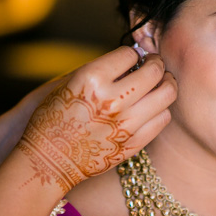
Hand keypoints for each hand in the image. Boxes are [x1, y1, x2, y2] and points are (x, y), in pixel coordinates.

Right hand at [16, 45, 175, 192]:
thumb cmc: (54, 119)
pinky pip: (163, 118)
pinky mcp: (134, 144)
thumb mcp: (68, 84)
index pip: (130, 54)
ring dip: (165, 84)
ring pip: (167, 94)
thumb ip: (101, 69)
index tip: (131, 58)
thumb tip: (132, 57)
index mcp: (92, 79)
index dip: (132, 54)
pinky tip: (151, 107)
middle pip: (154, 71)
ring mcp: (126, 124)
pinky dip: (161, 108)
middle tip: (153, 65)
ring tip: (160, 83)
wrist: (48, 161)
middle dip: (156, 63)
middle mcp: (112, 100)